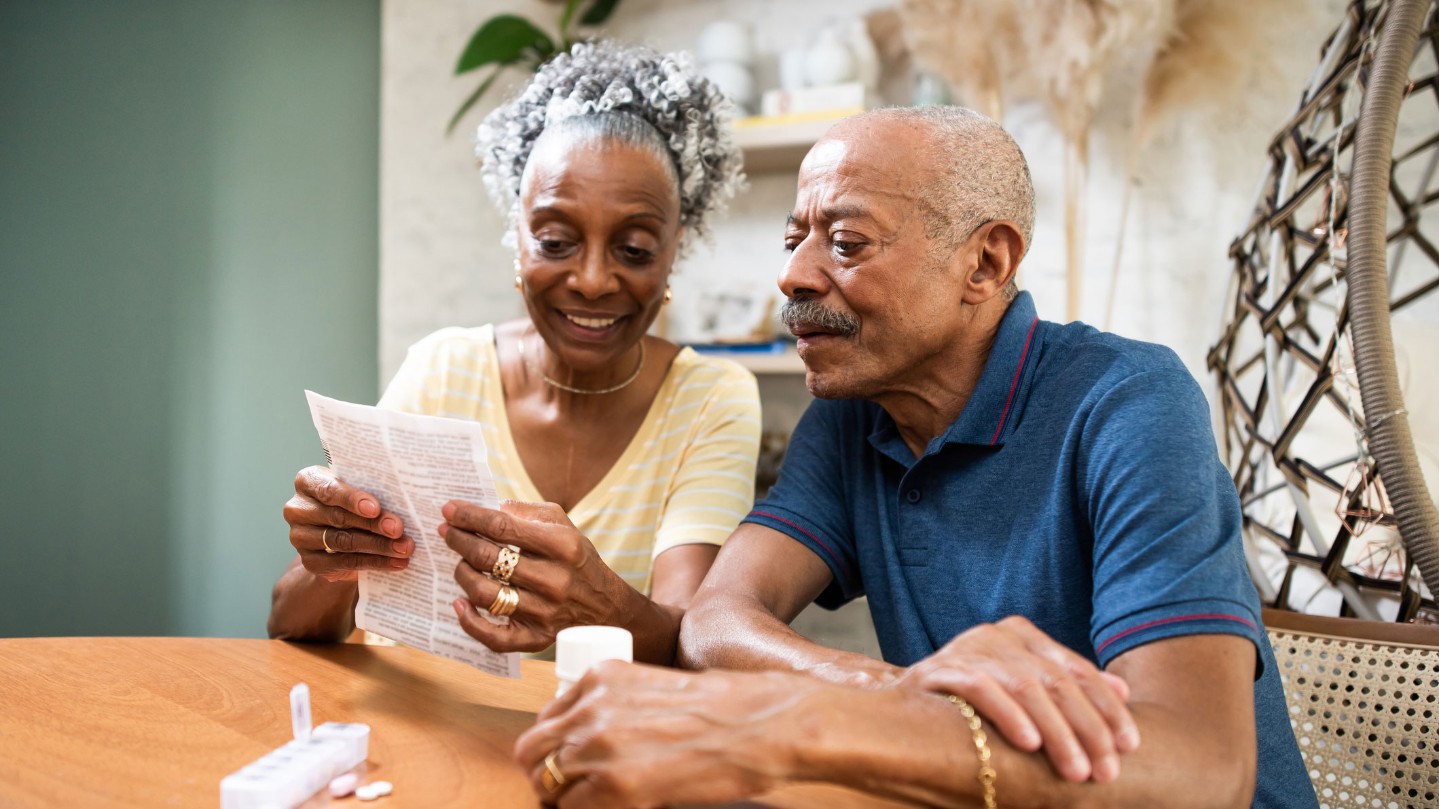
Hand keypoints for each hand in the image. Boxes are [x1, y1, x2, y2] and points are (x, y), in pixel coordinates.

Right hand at [282, 466, 412, 581]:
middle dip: (373, 524)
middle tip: (398, 529)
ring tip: (404, 548)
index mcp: (308, 481)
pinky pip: (345, 563)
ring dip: (379, 546)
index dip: (352, 499)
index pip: (328, 489)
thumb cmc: (353, 503)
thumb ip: (370, 492)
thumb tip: (403, 504)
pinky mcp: (310, 562)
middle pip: (339, 517)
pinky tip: (396, 562)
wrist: (337, 538)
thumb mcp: (357, 491)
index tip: (375, 508)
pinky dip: (375, 563)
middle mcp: (298, 508)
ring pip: (344, 542)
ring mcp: (300, 537)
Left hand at [441, 500, 634, 652]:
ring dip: (462, 574)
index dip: (469, 517)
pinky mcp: (536, 638)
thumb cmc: (577, 560)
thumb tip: (489, 508)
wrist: (606, 607)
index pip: (502, 527)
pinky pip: (494, 637)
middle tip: (446, 532)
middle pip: (488, 558)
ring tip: (459, 563)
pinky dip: (470, 621)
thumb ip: (528, 512)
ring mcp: (544, 612)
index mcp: (562, 545)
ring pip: (485, 593)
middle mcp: (554, 579)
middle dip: (459, 540)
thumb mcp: (564, 525)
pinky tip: (459, 604)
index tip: (449, 509)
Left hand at [514, 661, 808, 807]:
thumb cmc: (723, 707)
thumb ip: (617, 706)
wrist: (758, 724)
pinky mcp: (616, 785)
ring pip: (546, 783)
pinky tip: (616, 808)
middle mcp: (591, 707)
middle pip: (532, 750)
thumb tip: (594, 741)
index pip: (546, 717)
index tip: (568, 759)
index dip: (555, 744)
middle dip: (545, 772)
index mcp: (600, 676)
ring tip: (596, 801)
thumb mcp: (654, 688)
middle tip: (568, 789)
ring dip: (565, 797)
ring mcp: (599, 745)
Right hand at [895, 615, 1138, 783]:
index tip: (1130, 745)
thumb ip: (1069, 688)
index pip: (1077, 671)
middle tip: (1105, 771)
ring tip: (1075, 769)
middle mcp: (998, 634)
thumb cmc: (973, 706)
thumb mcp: (1026, 693)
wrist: (901, 710)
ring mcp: (968, 647)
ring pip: (1026, 687)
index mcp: (1023, 634)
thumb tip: (1123, 691)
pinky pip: (982, 689)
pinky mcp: (942, 668)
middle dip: (1087, 730)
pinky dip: (1009, 715)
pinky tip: (1030, 743)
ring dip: (1057, 733)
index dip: (1107, 708)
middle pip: (1056, 682)